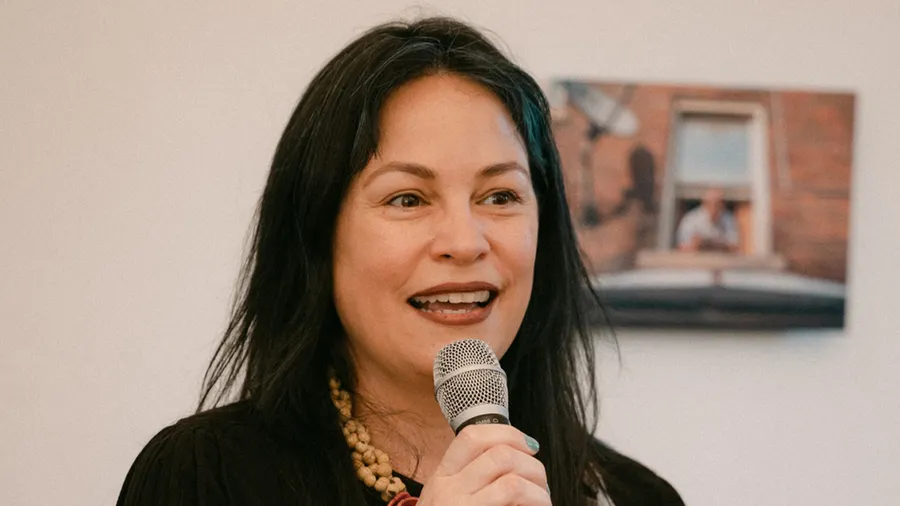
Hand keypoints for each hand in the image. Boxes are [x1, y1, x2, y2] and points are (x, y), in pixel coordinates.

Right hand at [416, 424, 550, 505]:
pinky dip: (536, 505)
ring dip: (539, 492)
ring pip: (513, 482)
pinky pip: (514, 503)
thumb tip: (517, 456)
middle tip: (541, 484)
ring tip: (542, 503)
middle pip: (500, 455)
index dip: (508, 434)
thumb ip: (472, 479)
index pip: (473, 436)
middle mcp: (448, 490)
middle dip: (533, 466)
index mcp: (442, 477)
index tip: (529, 447)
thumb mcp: (447, 499)